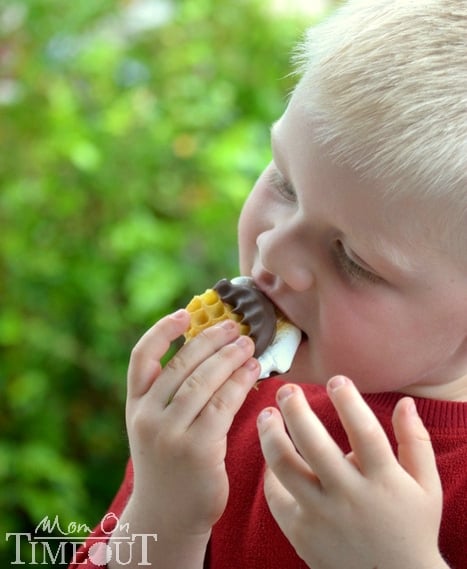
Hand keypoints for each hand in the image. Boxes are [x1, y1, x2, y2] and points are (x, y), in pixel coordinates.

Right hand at [126, 310, 259, 538]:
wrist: (167, 516)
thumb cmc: (169, 463)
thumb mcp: (156, 426)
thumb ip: (170, 394)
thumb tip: (209, 351)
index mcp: (135, 406)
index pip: (141, 357)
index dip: (162, 331)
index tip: (185, 314)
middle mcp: (147, 416)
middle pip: (181, 364)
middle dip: (211, 340)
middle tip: (235, 326)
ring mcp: (170, 434)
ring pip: (204, 381)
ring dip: (230, 358)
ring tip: (249, 344)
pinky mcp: (197, 449)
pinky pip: (224, 404)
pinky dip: (240, 382)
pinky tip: (253, 371)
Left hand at [257, 377, 447, 568]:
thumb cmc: (411, 528)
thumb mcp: (427, 486)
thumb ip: (415, 442)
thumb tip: (404, 402)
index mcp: (384, 481)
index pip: (364, 432)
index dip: (348, 402)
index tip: (336, 379)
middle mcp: (349, 497)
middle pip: (314, 445)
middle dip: (295, 410)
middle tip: (286, 389)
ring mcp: (322, 516)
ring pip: (285, 468)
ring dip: (270, 435)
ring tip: (266, 415)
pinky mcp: (301, 533)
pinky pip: (276, 497)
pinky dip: (270, 473)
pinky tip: (272, 454)